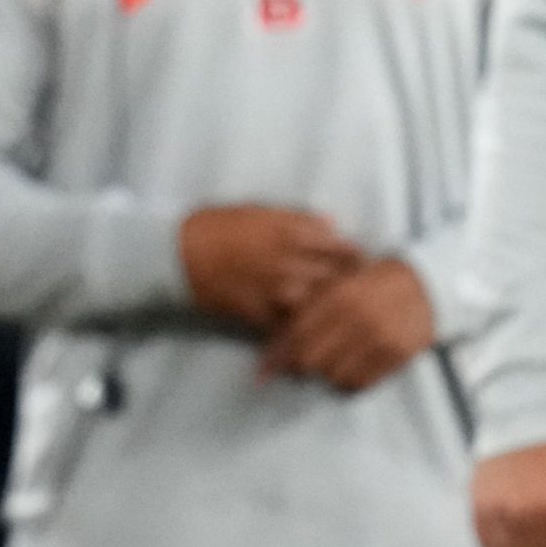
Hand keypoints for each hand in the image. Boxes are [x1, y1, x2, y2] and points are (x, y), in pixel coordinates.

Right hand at [177, 205, 363, 330]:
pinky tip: (310, 336)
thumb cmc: (217, 225)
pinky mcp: (259, 312)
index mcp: (290, 230)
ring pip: (316, 305)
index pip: (340, 247)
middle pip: (335, 278)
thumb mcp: (259, 210)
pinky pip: (288, 326)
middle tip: (363, 297)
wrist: (180, 253)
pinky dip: (300, 332)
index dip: (357, 259)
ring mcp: (274, 288)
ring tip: (341, 320)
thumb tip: (332, 222)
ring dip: (328, 312)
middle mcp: (288, 259)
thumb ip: (298, 217)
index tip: (366, 266)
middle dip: (350, 288)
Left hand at [259, 257, 435, 390]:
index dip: (276, 357)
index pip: (297, 334)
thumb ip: (308, 302)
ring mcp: (379, 338)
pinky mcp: (397, 355)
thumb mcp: (339, 282)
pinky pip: (360, 383)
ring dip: (327, 372)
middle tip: (301, 365)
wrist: (424, 285)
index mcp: (339, 296)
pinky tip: (352, 366)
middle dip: (300, 365)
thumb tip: (275, 327)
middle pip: (311, 360)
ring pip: (334, 375)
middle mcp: (357, 318)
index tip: (262, 374)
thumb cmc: (372, 282)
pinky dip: (350, 379)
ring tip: (333, 359)